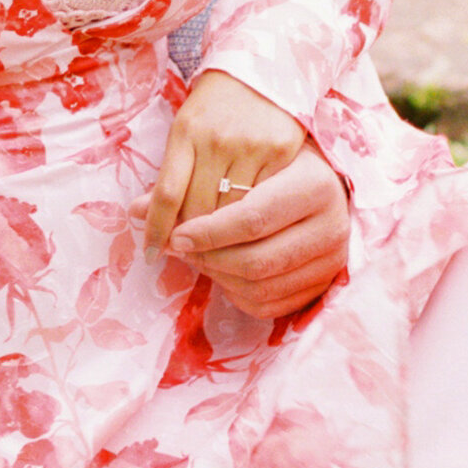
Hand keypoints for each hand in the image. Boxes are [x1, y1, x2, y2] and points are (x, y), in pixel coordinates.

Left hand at [148, 69, 308, 259]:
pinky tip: (247, 232)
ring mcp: (252, 145)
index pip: (166, 193)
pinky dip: (253, 222)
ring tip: (214, 250)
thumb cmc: (215, 108)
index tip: (151, 254)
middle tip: (186, 255)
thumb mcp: (185, 132)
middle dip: (190, 238)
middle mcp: (217, 138)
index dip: (157, 229)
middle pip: (199, 209)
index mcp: (186, 131)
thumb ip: (166, 176)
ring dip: (221, 237)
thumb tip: (137, 215)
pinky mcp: (283, 151)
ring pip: (232, 210)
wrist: (261, 69)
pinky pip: (264, 201)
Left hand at [163, 138, 349, 318]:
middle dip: (209, 259)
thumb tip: (133, 211)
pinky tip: (219, 273)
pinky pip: (271, 305)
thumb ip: (194, 185)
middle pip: (256, 259)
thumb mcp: (243, 163)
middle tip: (179, 250)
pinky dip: (236, 294)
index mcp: (314, 184)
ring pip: (262, 285)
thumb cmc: (273, 163)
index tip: (175, 235)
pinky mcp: (326, 284)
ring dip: (218, 277)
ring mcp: (334, 258)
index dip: (208, 232)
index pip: (252, 217)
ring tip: (195, 258)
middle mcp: (332, 223)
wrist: (325, 178)